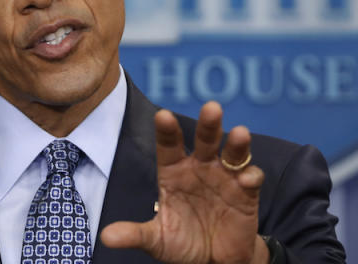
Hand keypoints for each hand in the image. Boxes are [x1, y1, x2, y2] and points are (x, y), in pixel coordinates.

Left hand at [99, 102, 268, 263]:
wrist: (212, 262)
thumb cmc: (182, 242)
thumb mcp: (156, 239)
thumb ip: (135, 234)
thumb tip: (106, 237)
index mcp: (174, 172)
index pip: (169, 145)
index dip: (167, 131)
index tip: (163, 116)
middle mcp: (200, 168)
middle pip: (205, 140)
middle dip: (209, 124)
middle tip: (212, 108)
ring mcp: (225, 178)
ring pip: (232, 154)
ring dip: (237, 144)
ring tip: (240, 134)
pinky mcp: (246, 194)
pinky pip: (251, 179)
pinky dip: (250, 176)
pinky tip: (246, 178)